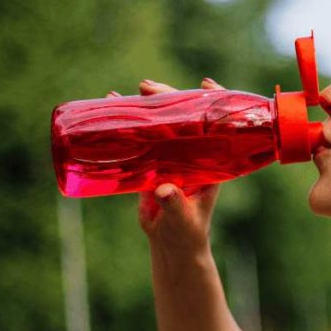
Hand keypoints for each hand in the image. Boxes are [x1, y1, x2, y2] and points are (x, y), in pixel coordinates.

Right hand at [106, 78, 225, 255]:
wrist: (172, 246)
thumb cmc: (187, 234)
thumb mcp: (183, 219)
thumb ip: (175, 205)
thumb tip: (163, 190)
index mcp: (211, 162)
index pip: (218, 125)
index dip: (214, 102)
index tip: (204, 84)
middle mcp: (193, 155)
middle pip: (185, 118)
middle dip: (169, 98)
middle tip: (148, 88)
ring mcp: (172, 158)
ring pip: (162, 125)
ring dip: (148, 107)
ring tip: (130, 91)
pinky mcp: (153, 166)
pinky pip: (142, 139)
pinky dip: (129, 124)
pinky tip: (112, 107)